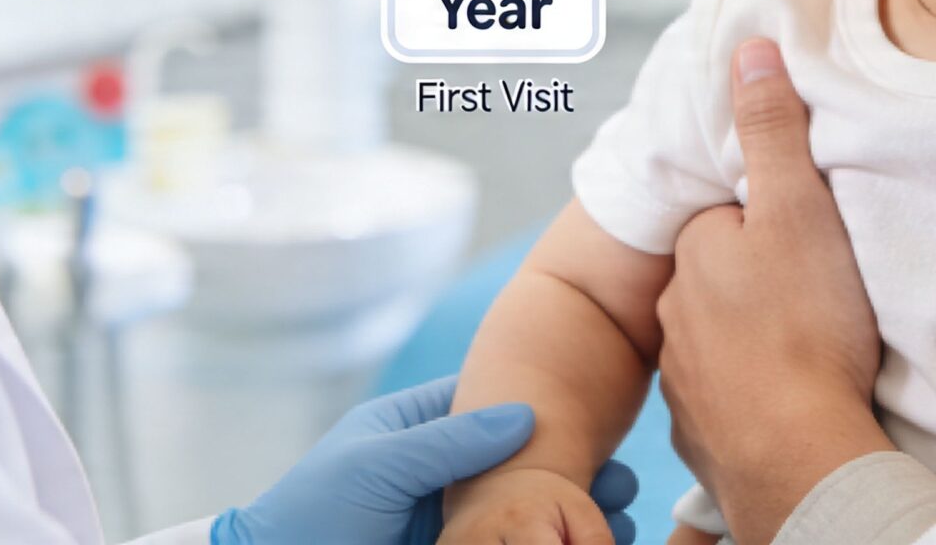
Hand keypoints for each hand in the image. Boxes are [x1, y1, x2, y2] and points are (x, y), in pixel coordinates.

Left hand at [213, 376, 640, 544]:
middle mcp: (443, 473)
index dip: (549, 418)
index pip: (495, 409)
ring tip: (621, 525)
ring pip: (525, 513)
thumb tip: (525, 414)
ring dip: (574, 518)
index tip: (598, 431)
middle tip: (624, 487)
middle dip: (578, 476)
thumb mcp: (376, 464)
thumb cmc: (310, 511)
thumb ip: (449, 440)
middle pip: (525, 465)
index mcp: (420, 429)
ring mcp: (452, 521)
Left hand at [654, 39, 893, 542]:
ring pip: (720, 340)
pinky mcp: (703, 435)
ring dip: (755, 340)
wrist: (797, 458)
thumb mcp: (799, 211)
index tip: (809, 236)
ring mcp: (684, 379)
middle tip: (818, 294)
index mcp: (695, 253)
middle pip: (721, 279)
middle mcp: (675, 313)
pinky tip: (790, 400)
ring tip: (811, 349)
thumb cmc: (804, 329)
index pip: (727, 218)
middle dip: (758, 281)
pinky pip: (728, 400)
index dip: (770, 220)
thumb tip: (748, 49)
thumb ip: (773, 132)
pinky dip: (753, 397)